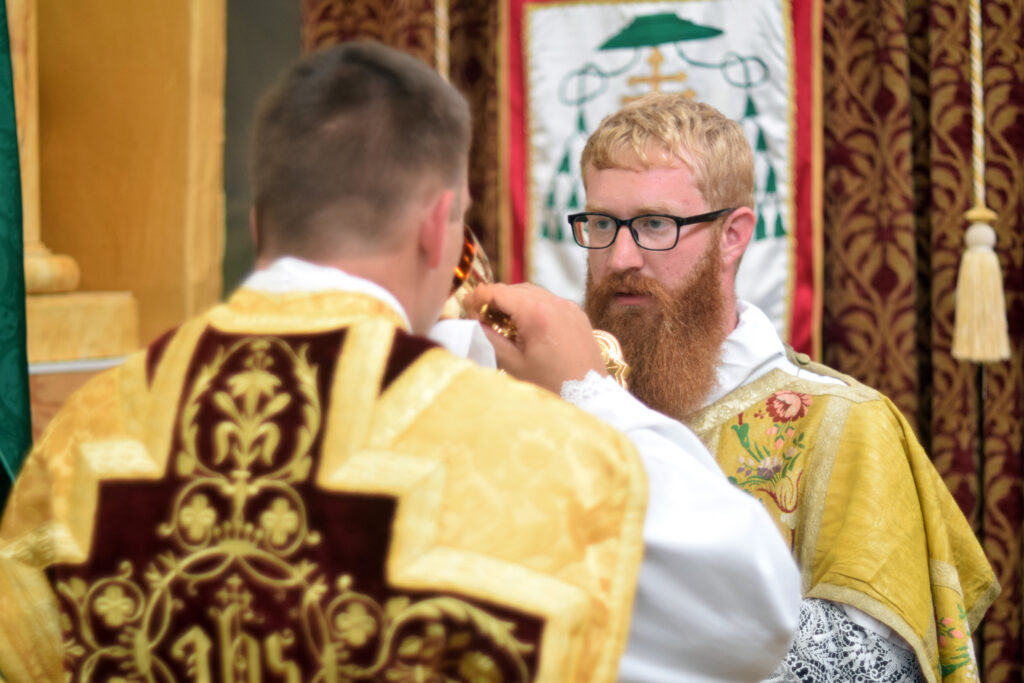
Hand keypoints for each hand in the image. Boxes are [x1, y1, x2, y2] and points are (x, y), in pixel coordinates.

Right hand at [463, 283, 607, 393]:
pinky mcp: (578, 316)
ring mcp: (570, 308)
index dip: (477, 297)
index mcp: (537, 313)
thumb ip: (489, 338)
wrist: (590, 399)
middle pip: (515, 289)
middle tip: (482, 319)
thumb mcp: (513, 364)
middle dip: (495, 300)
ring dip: (515, 303)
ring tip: (503, 325)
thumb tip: (472, 323)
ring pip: (534, 293)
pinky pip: (550, 302)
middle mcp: (555, 303)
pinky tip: (527, 329)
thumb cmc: (552, 386)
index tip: (466, 310)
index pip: (498, 291)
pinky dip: (534, 308)